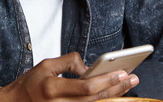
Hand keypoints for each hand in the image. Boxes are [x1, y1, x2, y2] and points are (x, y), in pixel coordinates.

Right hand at [0, 52, 138, 100]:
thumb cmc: (30, 85)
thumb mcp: (45, 65)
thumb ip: (68, 63)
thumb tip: (89, 67)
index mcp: (52, 89)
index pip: (86, 87)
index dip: (106, 81)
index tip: (122, 72)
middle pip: (96, 99)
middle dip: (117, 88)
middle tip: (132, 77)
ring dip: (114, 95)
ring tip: (128, 84)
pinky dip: (103, 101)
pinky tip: (113, 94)